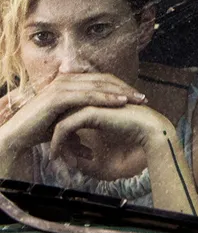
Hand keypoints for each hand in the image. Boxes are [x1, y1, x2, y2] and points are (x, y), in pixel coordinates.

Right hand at [0, 73, 146, 158]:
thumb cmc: (41, 132)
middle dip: (125, 89)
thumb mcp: (66, 128)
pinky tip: (121, 103)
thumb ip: (79, 134)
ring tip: (137, 100)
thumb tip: (90, 153)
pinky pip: (87, 95)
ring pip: (98, 86)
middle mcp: (66, 80)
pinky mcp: (58, 97)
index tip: (138, 98)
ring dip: (120, 92)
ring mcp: (61, 87)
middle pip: (103, 80)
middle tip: (144, 98)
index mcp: (70, 83)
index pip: (101, 81)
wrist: (18, 136)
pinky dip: (105, 98)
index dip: (121, 88)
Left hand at [48, 104, 171, 180]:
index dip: (63, 134)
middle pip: (60, 118)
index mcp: (93, 101)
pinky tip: (58, 156)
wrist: (149, 128)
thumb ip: (95, 128)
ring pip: (59, 123)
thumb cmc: (134, 130)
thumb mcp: (108, 128)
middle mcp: (88, 99)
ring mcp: (87, 104)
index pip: (67, 115)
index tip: (62, 150)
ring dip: (56, 143)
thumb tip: (81, 142)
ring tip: (57, 159)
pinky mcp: (88, 112)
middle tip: (56, 157)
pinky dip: (58, 143)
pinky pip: (64, 128)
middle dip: (56, 139)